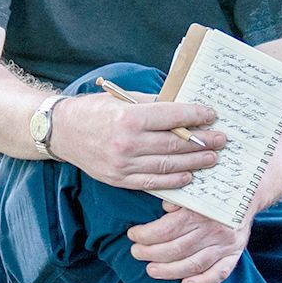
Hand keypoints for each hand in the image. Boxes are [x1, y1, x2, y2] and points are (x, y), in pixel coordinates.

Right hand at [47, 91, 223, 190]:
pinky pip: (153, 183)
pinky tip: (189, 176)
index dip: (196, 115)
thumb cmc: (92, 111)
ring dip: (194, 162)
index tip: (211, 114)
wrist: (61, 132)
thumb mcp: (121, 99)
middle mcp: (127, 143)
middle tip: (221, 139)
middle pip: (175, 144)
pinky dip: (174, 181)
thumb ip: (152, 104)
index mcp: (129, 118)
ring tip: (211, 158)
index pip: (173, 117)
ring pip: (168, 165)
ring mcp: (123, 164)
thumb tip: (183, 106)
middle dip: (202, 141)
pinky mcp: (118, 179)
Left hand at [127, 202, 251, 282]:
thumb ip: (177, 197)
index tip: (133, 235)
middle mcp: (212, 230)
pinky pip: (219, 274)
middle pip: (176, 249)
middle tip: (136, 253)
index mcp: (198, 212)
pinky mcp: (234, 255)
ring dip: (169, 271)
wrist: (246, 194)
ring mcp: (224, 245)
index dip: (145, 235)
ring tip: (151, 270)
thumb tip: (165, 207)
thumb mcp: (192, 189)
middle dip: (150, 253)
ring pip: (193, 264)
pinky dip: (202, 282)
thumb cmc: (210, 192)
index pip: (166, 229)